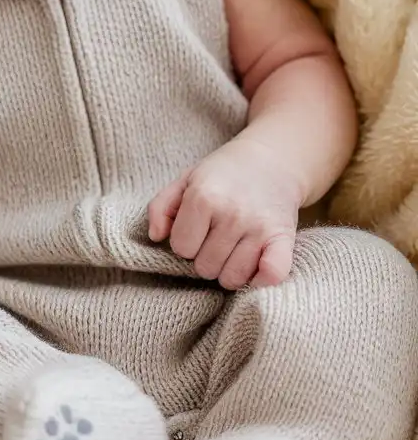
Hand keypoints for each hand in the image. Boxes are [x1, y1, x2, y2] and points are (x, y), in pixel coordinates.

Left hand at [148, 138, 300, 288]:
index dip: (185, 241)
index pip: (181, 248)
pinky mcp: (284, 238)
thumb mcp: (185, 180)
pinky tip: (256, 265)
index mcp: (204, 196)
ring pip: (232, 279)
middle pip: (205, 268)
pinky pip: (271, 276)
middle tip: (217, 238)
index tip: (197, 229)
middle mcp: (232, 213)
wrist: (272, 160)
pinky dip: (261, 279)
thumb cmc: (222, 175)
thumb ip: (160, 207)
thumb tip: (156, 237)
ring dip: (229, 269)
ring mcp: (259, 227)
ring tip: (234, 248)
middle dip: (206, 257)